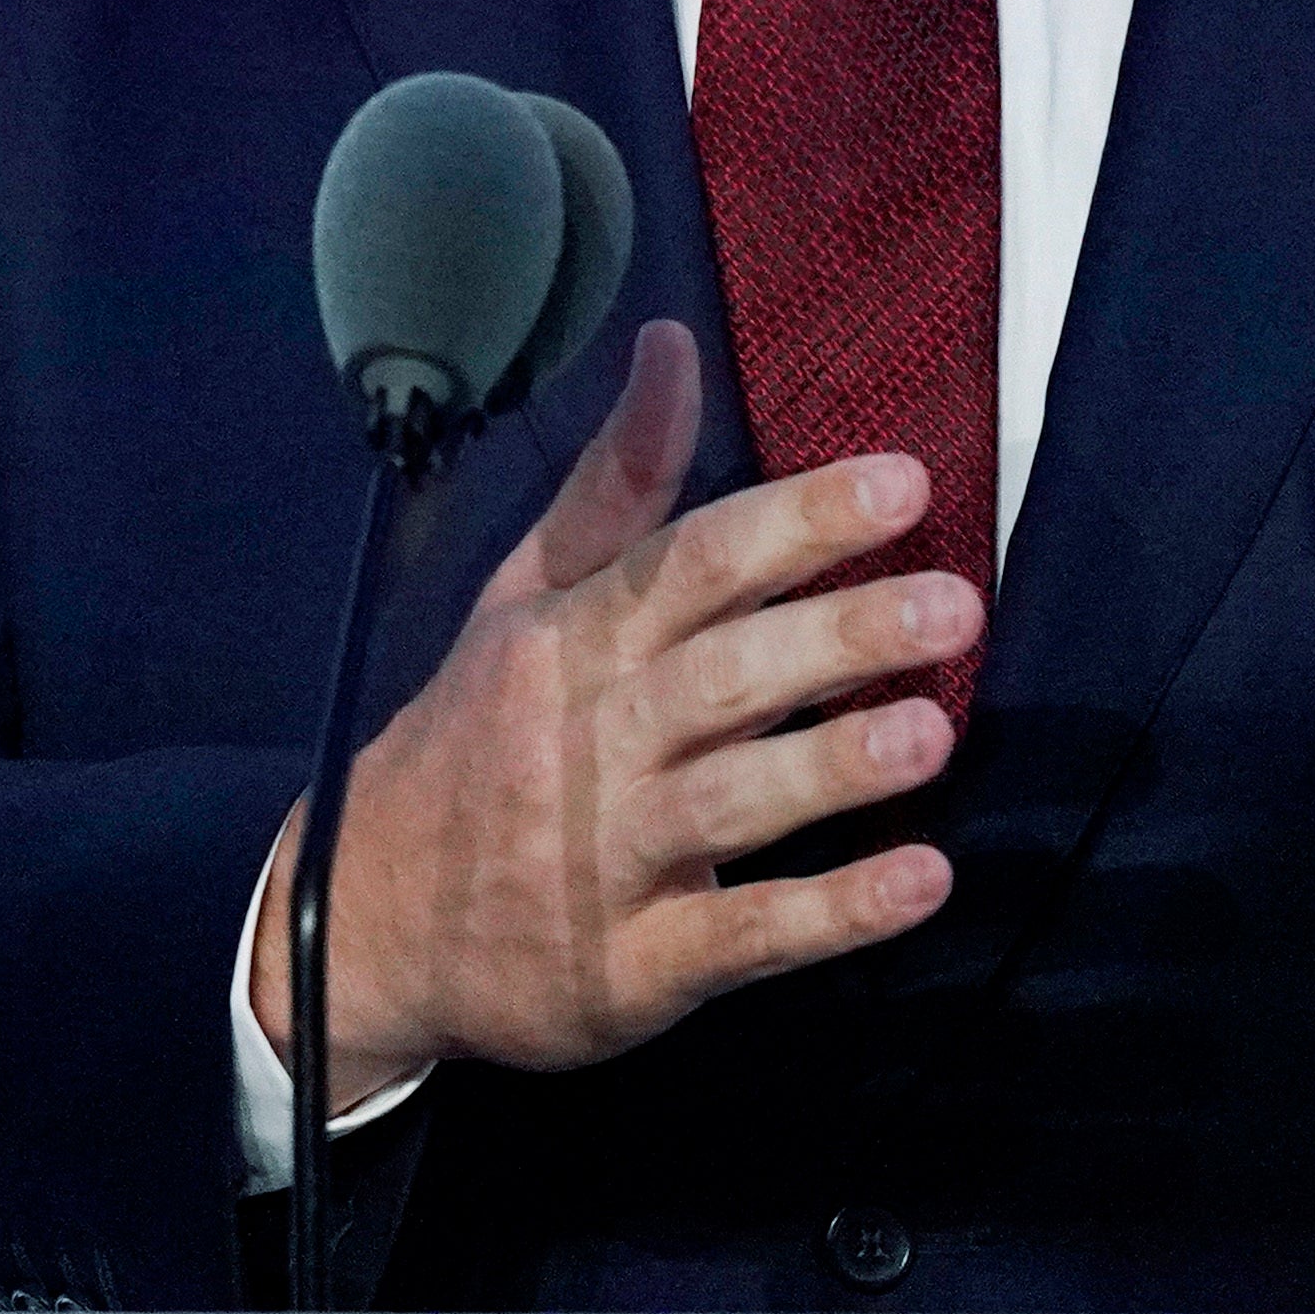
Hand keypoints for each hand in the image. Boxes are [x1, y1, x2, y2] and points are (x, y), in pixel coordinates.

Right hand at [248, 320, 975, 1103]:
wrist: (361, 923)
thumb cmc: (474, 739)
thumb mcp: (523, 601)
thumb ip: (614, 484)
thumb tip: (674, 344)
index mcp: (571, 642)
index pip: (690, 563)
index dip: (796, 522)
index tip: (905, 485)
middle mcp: (587, 742)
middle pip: (719, 675)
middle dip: (836, 636)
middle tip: (953, 606)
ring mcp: (605, 860)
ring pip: (727, 802)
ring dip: (830, 768)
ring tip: (931, 733)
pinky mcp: (630, 969)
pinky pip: (736, 936)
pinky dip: (828, 915)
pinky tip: (919, 881)